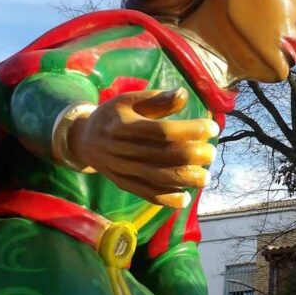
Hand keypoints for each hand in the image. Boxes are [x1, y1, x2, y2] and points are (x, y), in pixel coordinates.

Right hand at [67, 88, 217, 208]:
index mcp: (123, 125)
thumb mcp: (130, 100)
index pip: (161, 130)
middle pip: (161, 155)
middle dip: (192, 156)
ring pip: (155, 178)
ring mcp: (121, 169)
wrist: (83, 139)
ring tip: (206, 178)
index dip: (189, 130)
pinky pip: (145, 194)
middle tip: (212, 154)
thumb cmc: (114, 115)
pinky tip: (184, 199)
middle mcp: (121, 149)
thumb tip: (183, 95)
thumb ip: (157, 100)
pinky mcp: (122, 184)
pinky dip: (166, 199)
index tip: (212, 128)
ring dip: (184, 180)